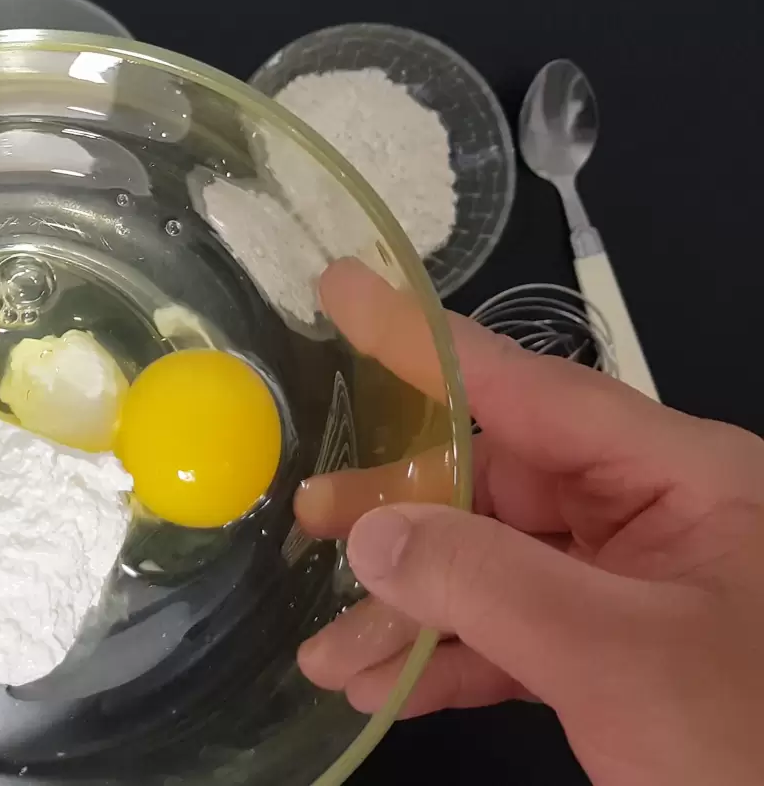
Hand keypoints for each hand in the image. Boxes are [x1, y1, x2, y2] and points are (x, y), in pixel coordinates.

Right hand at [295, 259, 763, 785]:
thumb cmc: (754, 741)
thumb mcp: (617, 656)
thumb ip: (486, 584)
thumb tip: (372, 535)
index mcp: (682, 479)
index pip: (530, 388)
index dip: (423, 342)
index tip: (340, 289)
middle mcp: (654, 517)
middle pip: (497, 485)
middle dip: (401, 519)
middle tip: (310, 523)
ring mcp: (635, 590)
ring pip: (493, 570)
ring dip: (408, 615)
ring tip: (328, 657)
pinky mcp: (617, 657)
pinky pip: (513, 635)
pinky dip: (447, 661)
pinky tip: (381, 689)